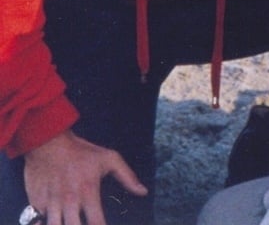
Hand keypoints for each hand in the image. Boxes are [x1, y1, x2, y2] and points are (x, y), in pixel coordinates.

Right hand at [22, 131, 146, 224]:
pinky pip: (38, 220)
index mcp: (88, 192)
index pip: (96, 223)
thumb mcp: (109, 158)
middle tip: (86, 223)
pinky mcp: (35, 202)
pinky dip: (45, 222)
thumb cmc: (80, 151)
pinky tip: (56, 219)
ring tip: (72, 221)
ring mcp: (50, 203)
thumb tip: (143, 192)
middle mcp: (69, 201)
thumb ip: (127, 177)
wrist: (47, 142)